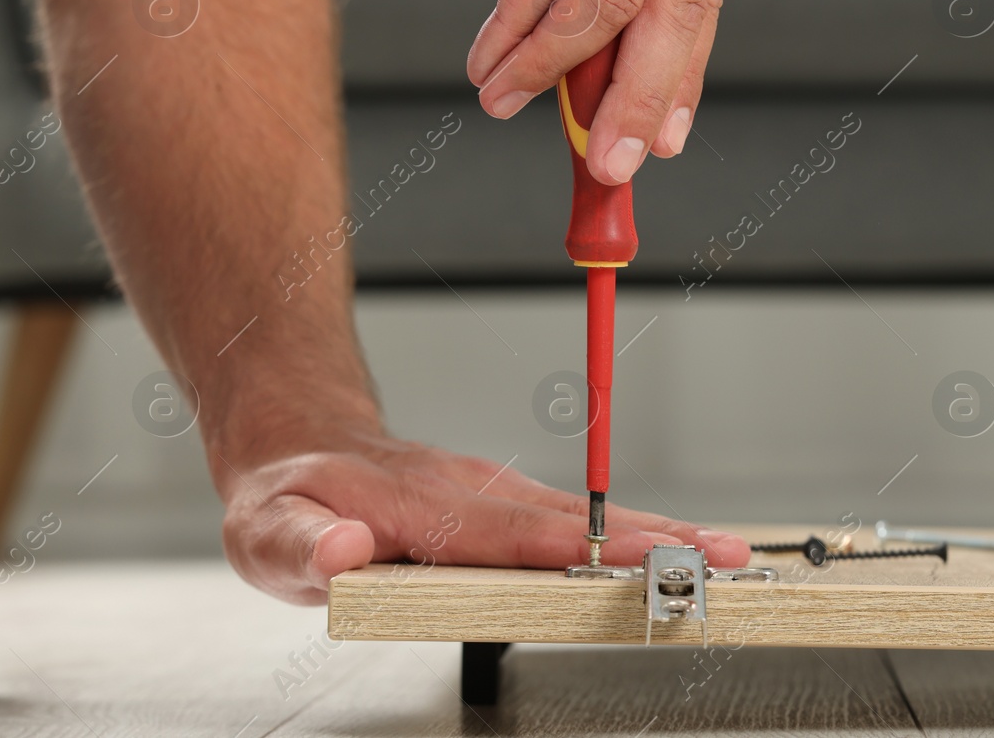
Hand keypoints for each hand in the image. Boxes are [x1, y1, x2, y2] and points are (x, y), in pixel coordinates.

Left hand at [214, 418, 751, 604]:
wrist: (300, 437)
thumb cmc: (290, 493)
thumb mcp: (267, 529)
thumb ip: (303, 547)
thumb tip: (347, 551)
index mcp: (427, 505)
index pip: (517, 533)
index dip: (584, 546)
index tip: (643, 556)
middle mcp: (474, 492)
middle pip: (578, 519)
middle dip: (659, 537)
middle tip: (726, 554)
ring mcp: (495, 494)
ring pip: (588, 514)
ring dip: (662, 532)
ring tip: (726, 552)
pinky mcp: (505, 503)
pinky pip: (577, 517)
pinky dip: (634, 530)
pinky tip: (674, 545)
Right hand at [384, 0, 734, 184]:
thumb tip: (583, 55)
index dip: (684, 72)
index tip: (669, 132)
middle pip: (675, 12)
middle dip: (642, 102)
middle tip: (615, 163)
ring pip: (607, 6)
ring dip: (551, 72)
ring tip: (507, 102)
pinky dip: (515, 35)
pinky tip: (490, 64)